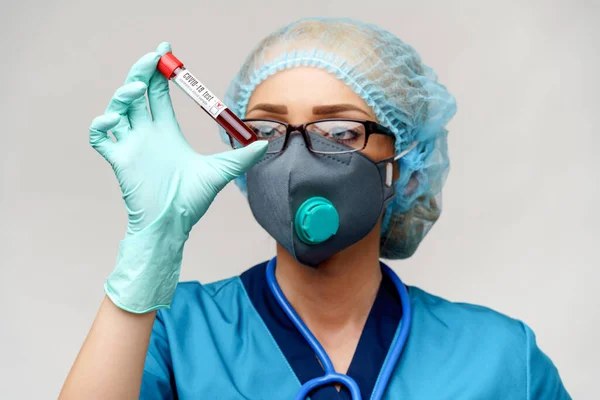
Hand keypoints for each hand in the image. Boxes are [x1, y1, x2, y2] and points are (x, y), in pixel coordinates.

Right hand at [89, 43, 266, 312]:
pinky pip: (100, 136)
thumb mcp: (221, 172)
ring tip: (135, 89)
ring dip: (123, 95)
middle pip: (137, 94)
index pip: (158, 95)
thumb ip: (241, 156)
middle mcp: (147, 135)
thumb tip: (266, 143)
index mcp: (166, 132)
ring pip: (118, 109)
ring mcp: (131, 146)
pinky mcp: (119, 160)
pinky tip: (114, 119)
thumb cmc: (191, 201)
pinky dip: (101, 123)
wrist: (172, 224)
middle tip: (153, 58)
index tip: (166, 51)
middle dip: (141, 72)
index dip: (160, 73)